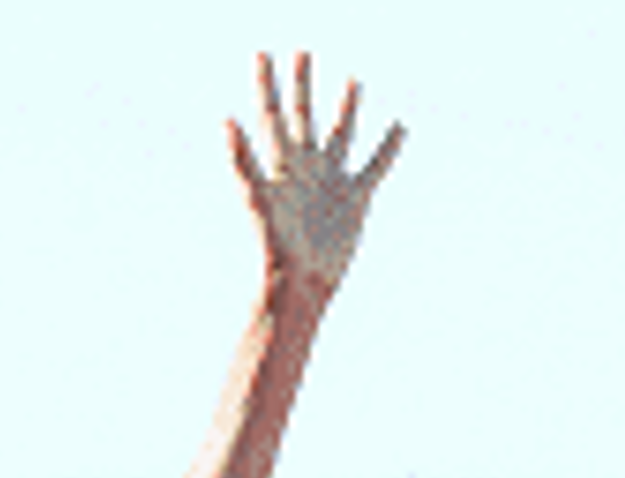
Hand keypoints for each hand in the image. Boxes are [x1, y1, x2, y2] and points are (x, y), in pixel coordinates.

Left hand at [229, 53, 400, 295]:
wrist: (301, 280)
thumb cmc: (275, 244)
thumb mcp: (255, 196)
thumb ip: (241, 159)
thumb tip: (225, 120)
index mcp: (279, 163)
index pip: (270, 114)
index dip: (264, 84)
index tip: (261, 53)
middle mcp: (304, 167)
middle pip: (301, 115)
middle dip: (300, 83)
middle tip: (302, 51)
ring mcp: (330, 180)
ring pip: (341, 133)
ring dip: (346, 107)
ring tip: (352, 79)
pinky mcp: (355, 198)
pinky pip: (376, 164)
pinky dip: (389, 146)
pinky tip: (399, 126)